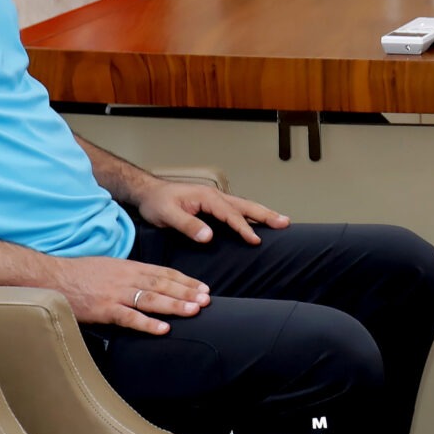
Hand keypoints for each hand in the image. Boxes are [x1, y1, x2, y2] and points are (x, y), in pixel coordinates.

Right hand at [55, 256, 209, 334]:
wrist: (53, 277)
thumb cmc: (80, 273)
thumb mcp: (110, 267)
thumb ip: (131, 274)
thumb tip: (150, 282)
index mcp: (129, 267)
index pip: (164, 273)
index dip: (185, 280)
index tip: (203, 287)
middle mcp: (126, 278)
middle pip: (162, 285)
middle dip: (186, 292)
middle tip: (207, 300)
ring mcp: (115, 294)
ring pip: (150, 299)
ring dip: (174, 305)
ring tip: (194, 311)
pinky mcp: (103, 309)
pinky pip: (129, 317)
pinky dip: (147, 323)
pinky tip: (163, 328)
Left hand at [133, 179, 289, 246]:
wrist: (148, 192)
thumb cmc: (156, 203)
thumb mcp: (167, 215)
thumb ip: (188, 225)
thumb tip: (209, 236)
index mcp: (207, 197)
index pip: (230, 214)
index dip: (243, 227)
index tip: (256, 240)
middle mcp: (215, 196)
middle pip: (245, 206)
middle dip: (266, 214)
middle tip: (285, 222)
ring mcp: (215, 200)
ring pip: (243, 206)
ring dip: (262, 213)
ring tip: (281, 221)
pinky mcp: (213, 205)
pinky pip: (236, 210)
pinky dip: (251, 215)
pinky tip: (258, 221)